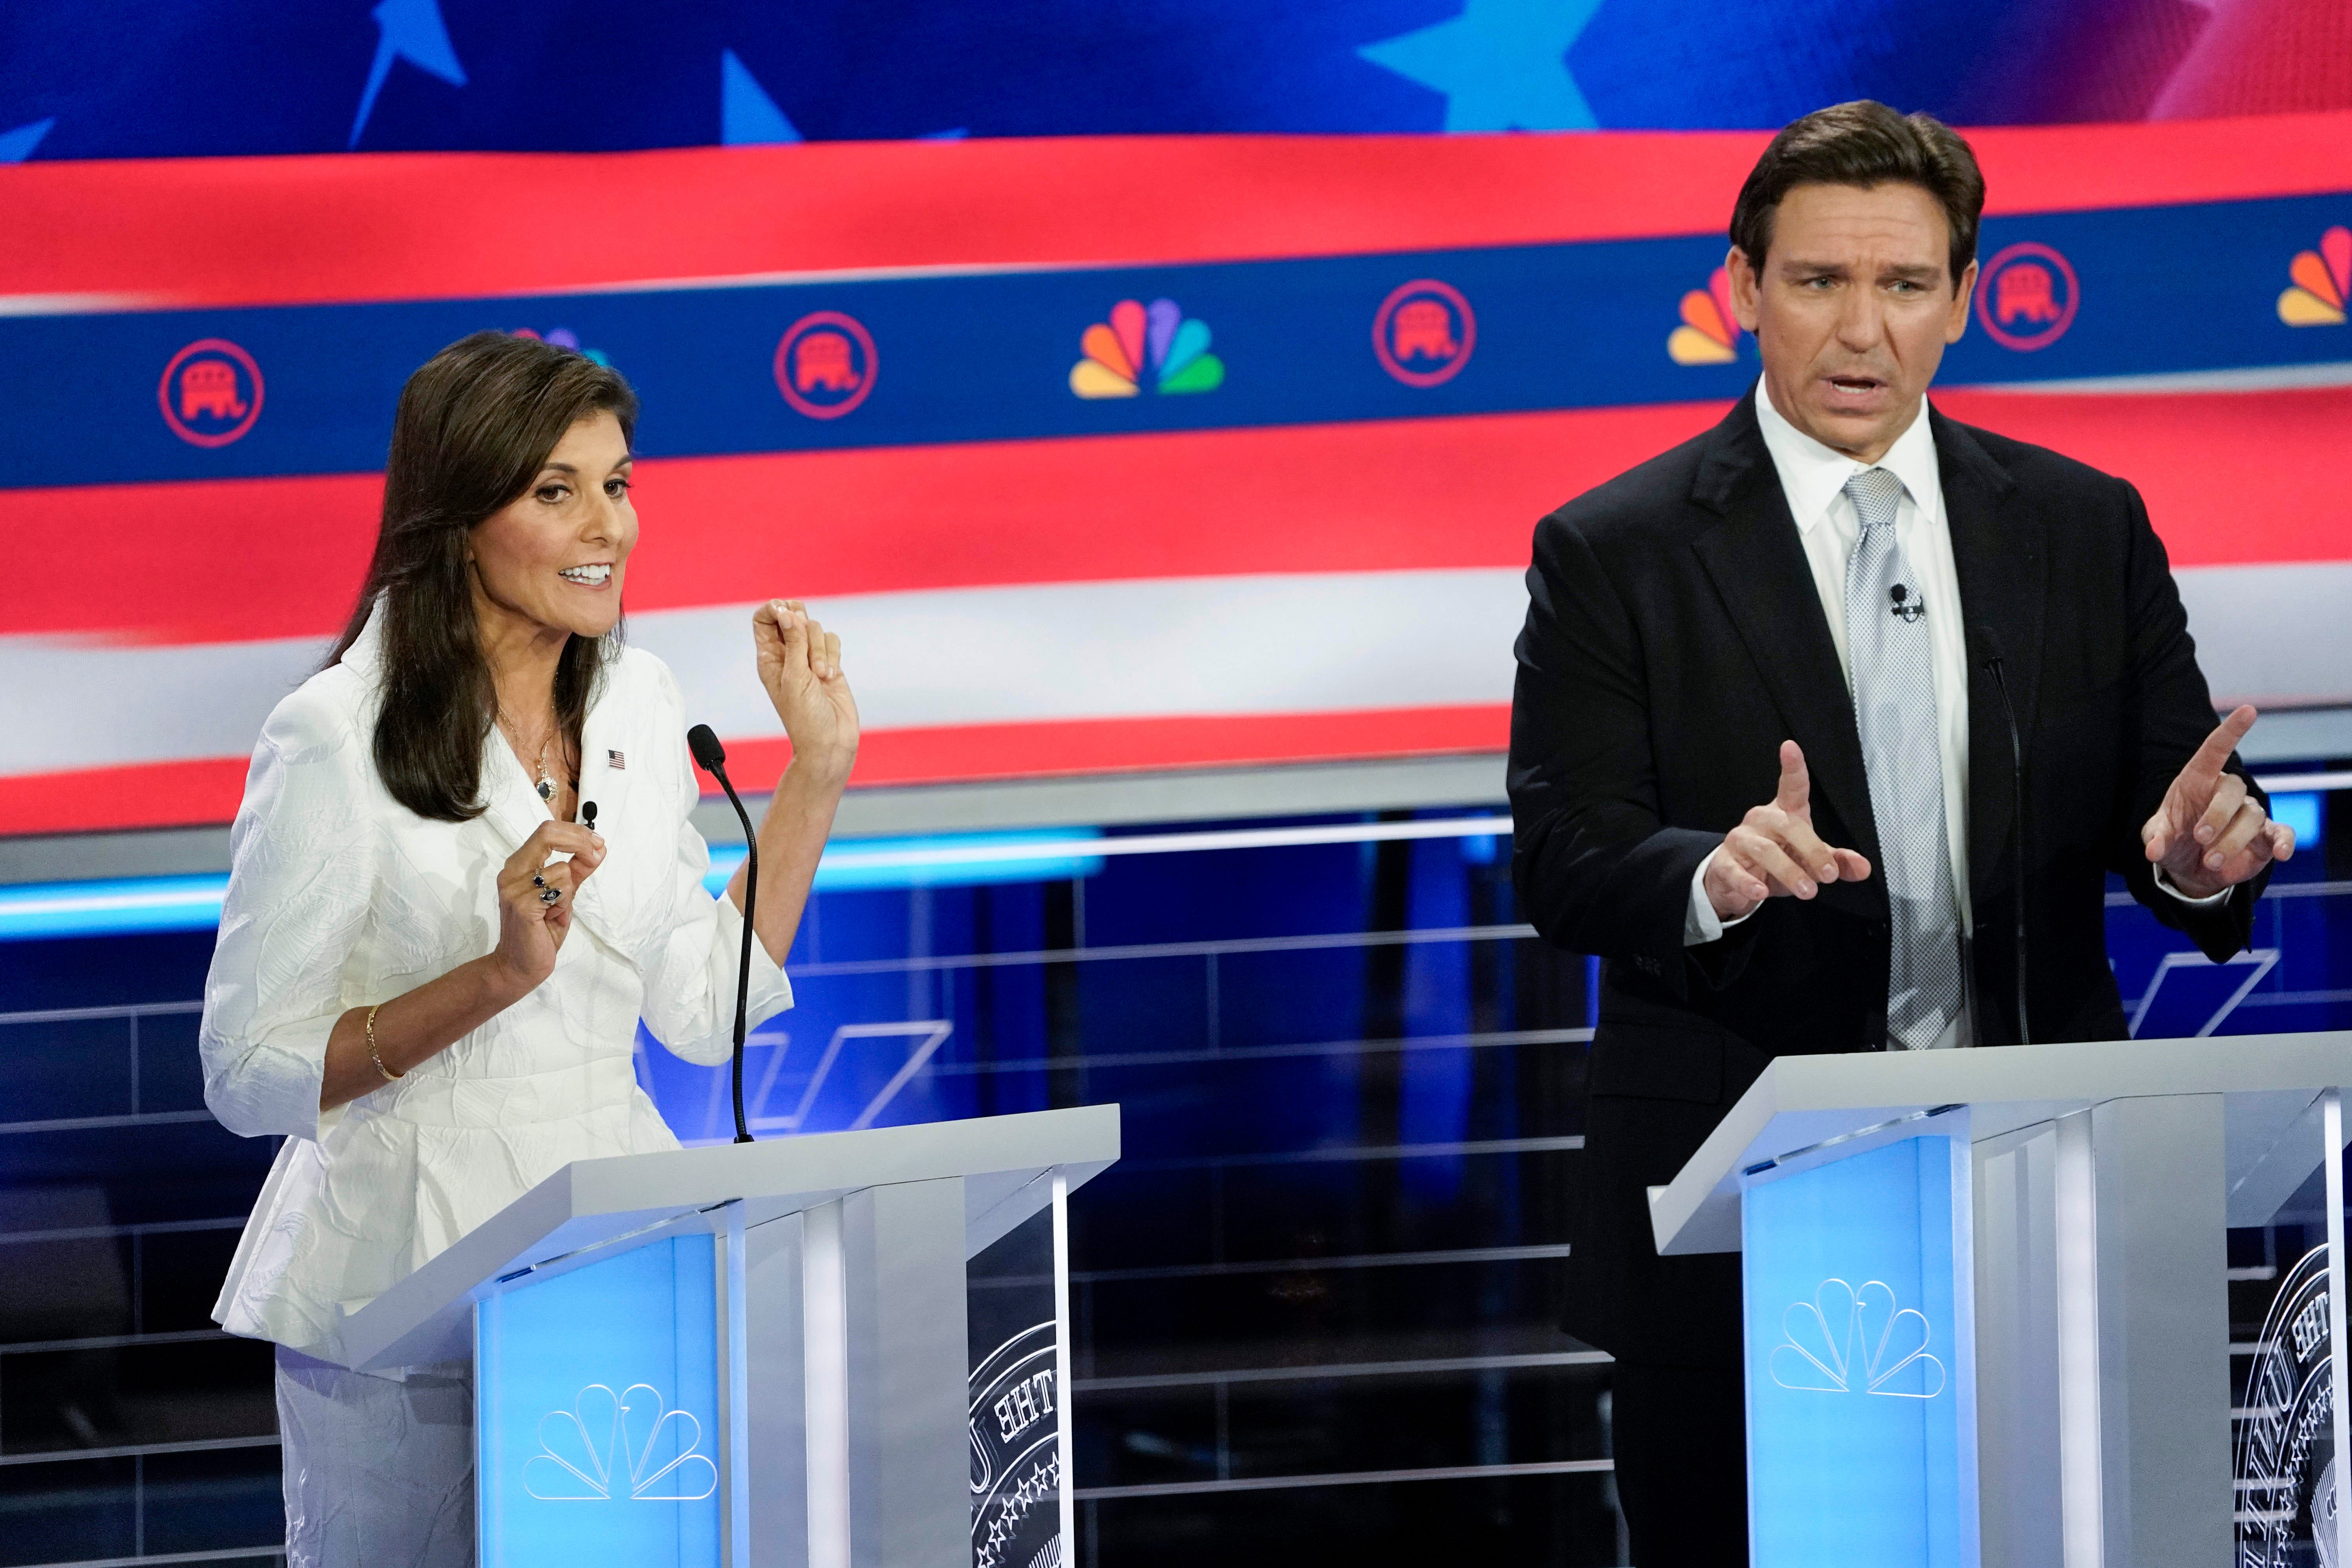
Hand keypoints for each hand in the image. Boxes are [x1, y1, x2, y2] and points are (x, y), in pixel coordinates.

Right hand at [489, 822, 604, 995]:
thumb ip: (578, 870)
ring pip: (562, 869)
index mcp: (519, 865)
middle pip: (548, 835)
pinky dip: (564, 903)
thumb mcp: (563, 894)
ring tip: (555, 910)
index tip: (598, 843)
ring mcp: (514, 888)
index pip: (546, 830)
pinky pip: (560, 890)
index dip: (576, 832)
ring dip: (569, 890)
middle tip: (597, 854)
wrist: (519, 965)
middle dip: (580, 842)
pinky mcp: (522, 905)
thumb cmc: (540, 930)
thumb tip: (599, 848)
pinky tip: (551, 917)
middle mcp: (511, 872)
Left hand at [754, 598, 859, 786]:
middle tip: (805, 644)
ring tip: (820, 676)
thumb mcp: (794, 678)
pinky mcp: (830, 663)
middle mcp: (788, 655)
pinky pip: (833, 641)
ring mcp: (810, 659)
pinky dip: (834, 656)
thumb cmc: (805, 718)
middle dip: (803, 628)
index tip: (787, 612)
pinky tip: (830, 677)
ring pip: (816, 629)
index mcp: (769, 658)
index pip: (764, 620)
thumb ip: (793, 643)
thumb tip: (788, 613)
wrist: (830, 742)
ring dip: (820, 650)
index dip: (774, 609)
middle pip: (793, 618)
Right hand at [1705, 740, 1874, 922]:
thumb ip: (1837, 862)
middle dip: (1812, 851)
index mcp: (1784, 813)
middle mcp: (1761, 820)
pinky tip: (1761, 892)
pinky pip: (1735, 871)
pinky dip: (1749, 883)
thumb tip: (1863, 868)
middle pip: (1787, 825)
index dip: (1792, 767)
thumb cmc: (1777, 863)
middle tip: (1828, 875)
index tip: (1790, 747)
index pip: (1791, 786)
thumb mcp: (1810, 861)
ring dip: (1789, 871)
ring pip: (1765, 850)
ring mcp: (1741, 840)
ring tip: (1807, 891)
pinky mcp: (1724, 863)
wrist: (1736, 882)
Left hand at [2142, 704, 2293, 897]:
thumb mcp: (2158, 838)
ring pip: (2252, 817)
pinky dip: (2284, 843)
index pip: (2216, 750)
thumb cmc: (2174, 840)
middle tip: (2200, 838)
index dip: (2231, 730)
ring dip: (2232, 841)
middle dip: (2217, 815)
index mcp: (2199, 781)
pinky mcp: (2264, 837)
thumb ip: (2156, 838)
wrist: (2191, 867)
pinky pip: (2281, 834)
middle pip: (2234, 790)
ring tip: (2211, 861)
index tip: (2248, 710)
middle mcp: (2227, 793)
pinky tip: (2281, 854)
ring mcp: (2249, 813)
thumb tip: (2153, 850)